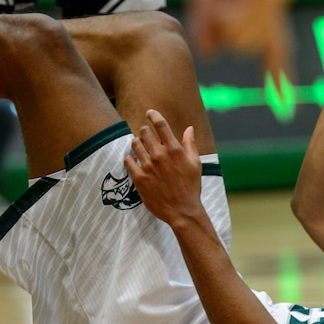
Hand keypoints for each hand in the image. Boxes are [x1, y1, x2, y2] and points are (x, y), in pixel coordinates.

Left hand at [124, 110, 203, 225]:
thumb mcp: (195, 164)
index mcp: (175, 150)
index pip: (161, 125)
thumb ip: (190, 144)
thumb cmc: (191, 187)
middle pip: (144, 132)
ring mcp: (148, 166)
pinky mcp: (139, 178)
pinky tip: (135, 162)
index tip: (150, 112)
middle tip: (147, 137)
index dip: (153, 115)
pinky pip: (128, 161)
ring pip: (135, 144)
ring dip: (137, 143)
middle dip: (145, 132)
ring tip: (141, 149)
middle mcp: (160, 155)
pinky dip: (130, 159)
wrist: (182, 210)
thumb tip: (189, 129)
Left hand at [183, 0, 290, 80]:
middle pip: (244, 44)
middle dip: (226, 28)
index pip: (240, 32)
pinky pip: (279, 51)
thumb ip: (206, 12)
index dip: (223, 19)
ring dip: (233, 32)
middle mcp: (276, 3)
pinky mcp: (272, 13)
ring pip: (252, 46)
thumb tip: (207, 51)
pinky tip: (283, 101)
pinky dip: (279, 75)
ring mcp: (277, 9)